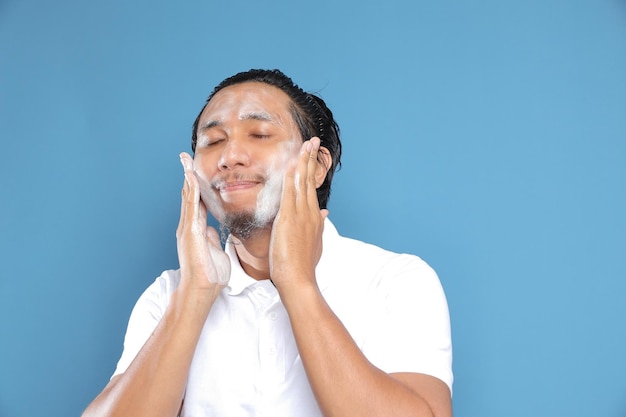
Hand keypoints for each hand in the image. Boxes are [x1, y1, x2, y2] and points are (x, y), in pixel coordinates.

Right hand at [177, 153, 229, 295]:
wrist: (202, 290)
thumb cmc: (210, 275)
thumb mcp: (215, 251)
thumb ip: (212, 239)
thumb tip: (213, 230)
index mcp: (196, 229)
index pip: (197, 202)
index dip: (196, 185)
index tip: (195, 171)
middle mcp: (189, 226)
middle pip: (188, 195)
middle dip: (187, 175)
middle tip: (185, 157)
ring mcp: (187, 229)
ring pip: (187, 197)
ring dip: (186, 178)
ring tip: (185, 161)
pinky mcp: (190, 232)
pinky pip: (191, 207)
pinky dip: (190, 192)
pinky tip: (190, 178)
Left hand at [269, 137, 327, 291]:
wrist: (299, 279)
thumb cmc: (303, 266)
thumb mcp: (315, 243)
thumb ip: (319, 227)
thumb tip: (325, 214)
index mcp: (314, 218)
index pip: (311, 188)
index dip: (311, 171)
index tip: (312, 156)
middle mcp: (310, 213)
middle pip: (309, 180)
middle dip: (310, 159)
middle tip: (313, 141)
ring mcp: (301, 215)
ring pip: (302, 182)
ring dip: (303, 161)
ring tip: (306, 144)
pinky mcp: (289, 218)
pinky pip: (290, 192)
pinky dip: (292, 176)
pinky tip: (292, 164)